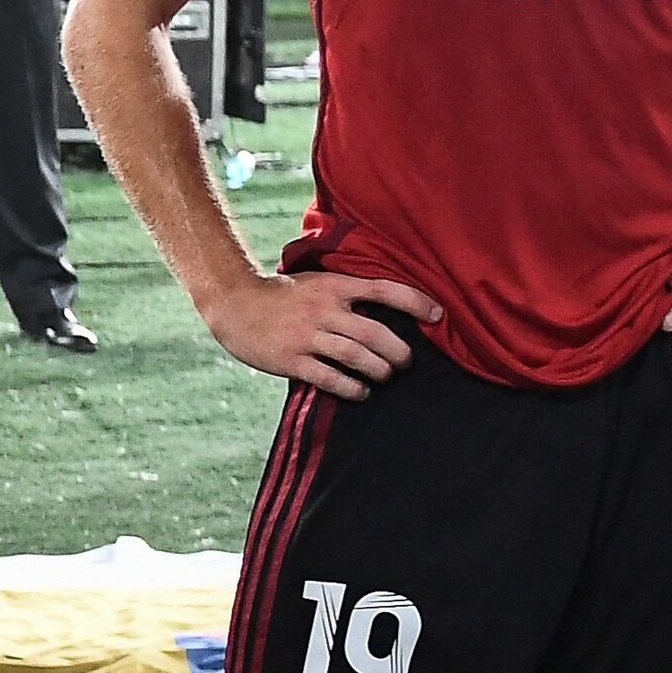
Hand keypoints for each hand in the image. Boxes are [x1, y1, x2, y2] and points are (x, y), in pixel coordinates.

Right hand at [198, 266, 436, 398]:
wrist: (234, 303)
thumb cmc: (280, 294)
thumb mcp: (315, 281)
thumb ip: (345, 292)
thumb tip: (385, 308)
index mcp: (333, 286)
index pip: (384, 289)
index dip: (415, 302)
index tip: (438, 315)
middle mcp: (324, 310)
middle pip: (375, 333)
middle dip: (399, 352)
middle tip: (405, 362)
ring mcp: (307, 336)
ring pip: (356, 357)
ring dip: (379, 371)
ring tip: (385, 376)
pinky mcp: (292, 360)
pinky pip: (330, 378)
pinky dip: (352, 388)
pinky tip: (361, 392)